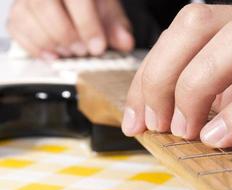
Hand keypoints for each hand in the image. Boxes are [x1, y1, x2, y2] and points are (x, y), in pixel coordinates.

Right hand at [7, 0, 133, 58]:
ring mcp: (27, 0)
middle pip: (46, 9)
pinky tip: (54, 54)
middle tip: (83, 51)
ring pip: (29, 20)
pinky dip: (36, 48)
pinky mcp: (18, 13)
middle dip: (68, 37)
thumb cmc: (89, 1)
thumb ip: (116, 26)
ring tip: (71, 51)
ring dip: (53, 44)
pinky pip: (18, 31)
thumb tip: (125, 42)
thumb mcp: (106, 9)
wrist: (72, 0)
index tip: (97, 47)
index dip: (87, 25)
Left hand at [122, 3, 231, 159]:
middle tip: (158, 123)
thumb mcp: (219, 98)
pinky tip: (218, 137)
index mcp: (229, 28)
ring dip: (195, 89)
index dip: (145, 77)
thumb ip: (188, 96)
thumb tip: (144, 113)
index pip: (175, 35)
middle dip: (162, 76)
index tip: (134, 119)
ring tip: (186, 130)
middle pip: (195, 23)